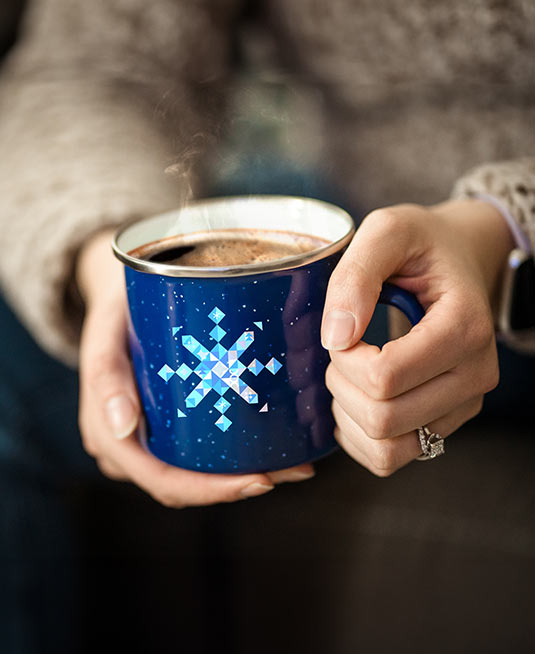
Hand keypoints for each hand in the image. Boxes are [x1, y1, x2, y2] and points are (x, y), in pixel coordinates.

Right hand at [76, 230, 314, 506]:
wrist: (125, 296)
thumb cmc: (117, 312)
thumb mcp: (106, 334)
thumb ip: (105, 375)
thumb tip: (122, 427)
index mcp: (111, 437)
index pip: (165, 481)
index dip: (212, 491)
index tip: (261, 480)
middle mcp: (134, 447)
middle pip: (192, 484)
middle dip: (244, 485)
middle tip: (296, 470)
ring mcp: (154, 438)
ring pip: (202, 472)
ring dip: (251, 471)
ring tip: (298, 461)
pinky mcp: (174, 423)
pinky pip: (206, 448)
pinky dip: (241, 451)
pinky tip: (279, 440)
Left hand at [321, 199, 514, 475]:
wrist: (457, 260)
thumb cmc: (422, 245)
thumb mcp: (386, 231)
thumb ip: (356, 275)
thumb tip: (336, 337)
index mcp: (464, 328)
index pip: (386, 377)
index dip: (344, 359)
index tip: (343, 329)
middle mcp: (474, 376)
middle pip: (385, 419)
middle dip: (343, 386)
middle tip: (344, 349)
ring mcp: (462, 406)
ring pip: (388, 450)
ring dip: (350, 415)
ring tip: (351, 373)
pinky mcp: (444, 423)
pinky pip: (390, 458)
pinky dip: (359, 435)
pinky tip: (355, 397)